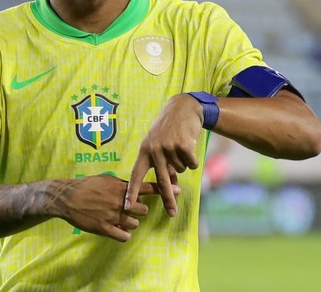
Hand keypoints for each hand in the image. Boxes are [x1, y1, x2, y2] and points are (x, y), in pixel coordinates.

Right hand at [50, 174, 165, 241]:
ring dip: (130, 223)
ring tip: (119, 218)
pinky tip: (118, 229)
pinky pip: (124, 236)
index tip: (177, 191)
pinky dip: (124, 233)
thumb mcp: (106, 179)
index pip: (147, 187)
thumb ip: (122, 184)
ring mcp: (112, 215)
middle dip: (139, 211)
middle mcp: (119, 201)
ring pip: (135, 224)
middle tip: (129, 209)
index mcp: (120, 187)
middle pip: (144, 210)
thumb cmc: (86, 186)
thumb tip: (134, 186)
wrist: (67, 198)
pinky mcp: (105, 228)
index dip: (163, 190)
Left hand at [124, 93, 203, 216]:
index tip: (126, 207)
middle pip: (161, 181)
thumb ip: (162, 163)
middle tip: (172, 214)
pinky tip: (189, 144)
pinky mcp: (183, 145)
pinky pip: (192, 164)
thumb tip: (171, 183)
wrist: (183, 108)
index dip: (131, 192)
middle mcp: (154, 150)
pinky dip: (194, 159)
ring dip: (184, 163)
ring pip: (181, 170)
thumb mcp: (160, 144)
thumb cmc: (170, 129)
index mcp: (144, 150)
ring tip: (181, 146)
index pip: (135, 175)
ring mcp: (168, 147)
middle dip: (167, 199)